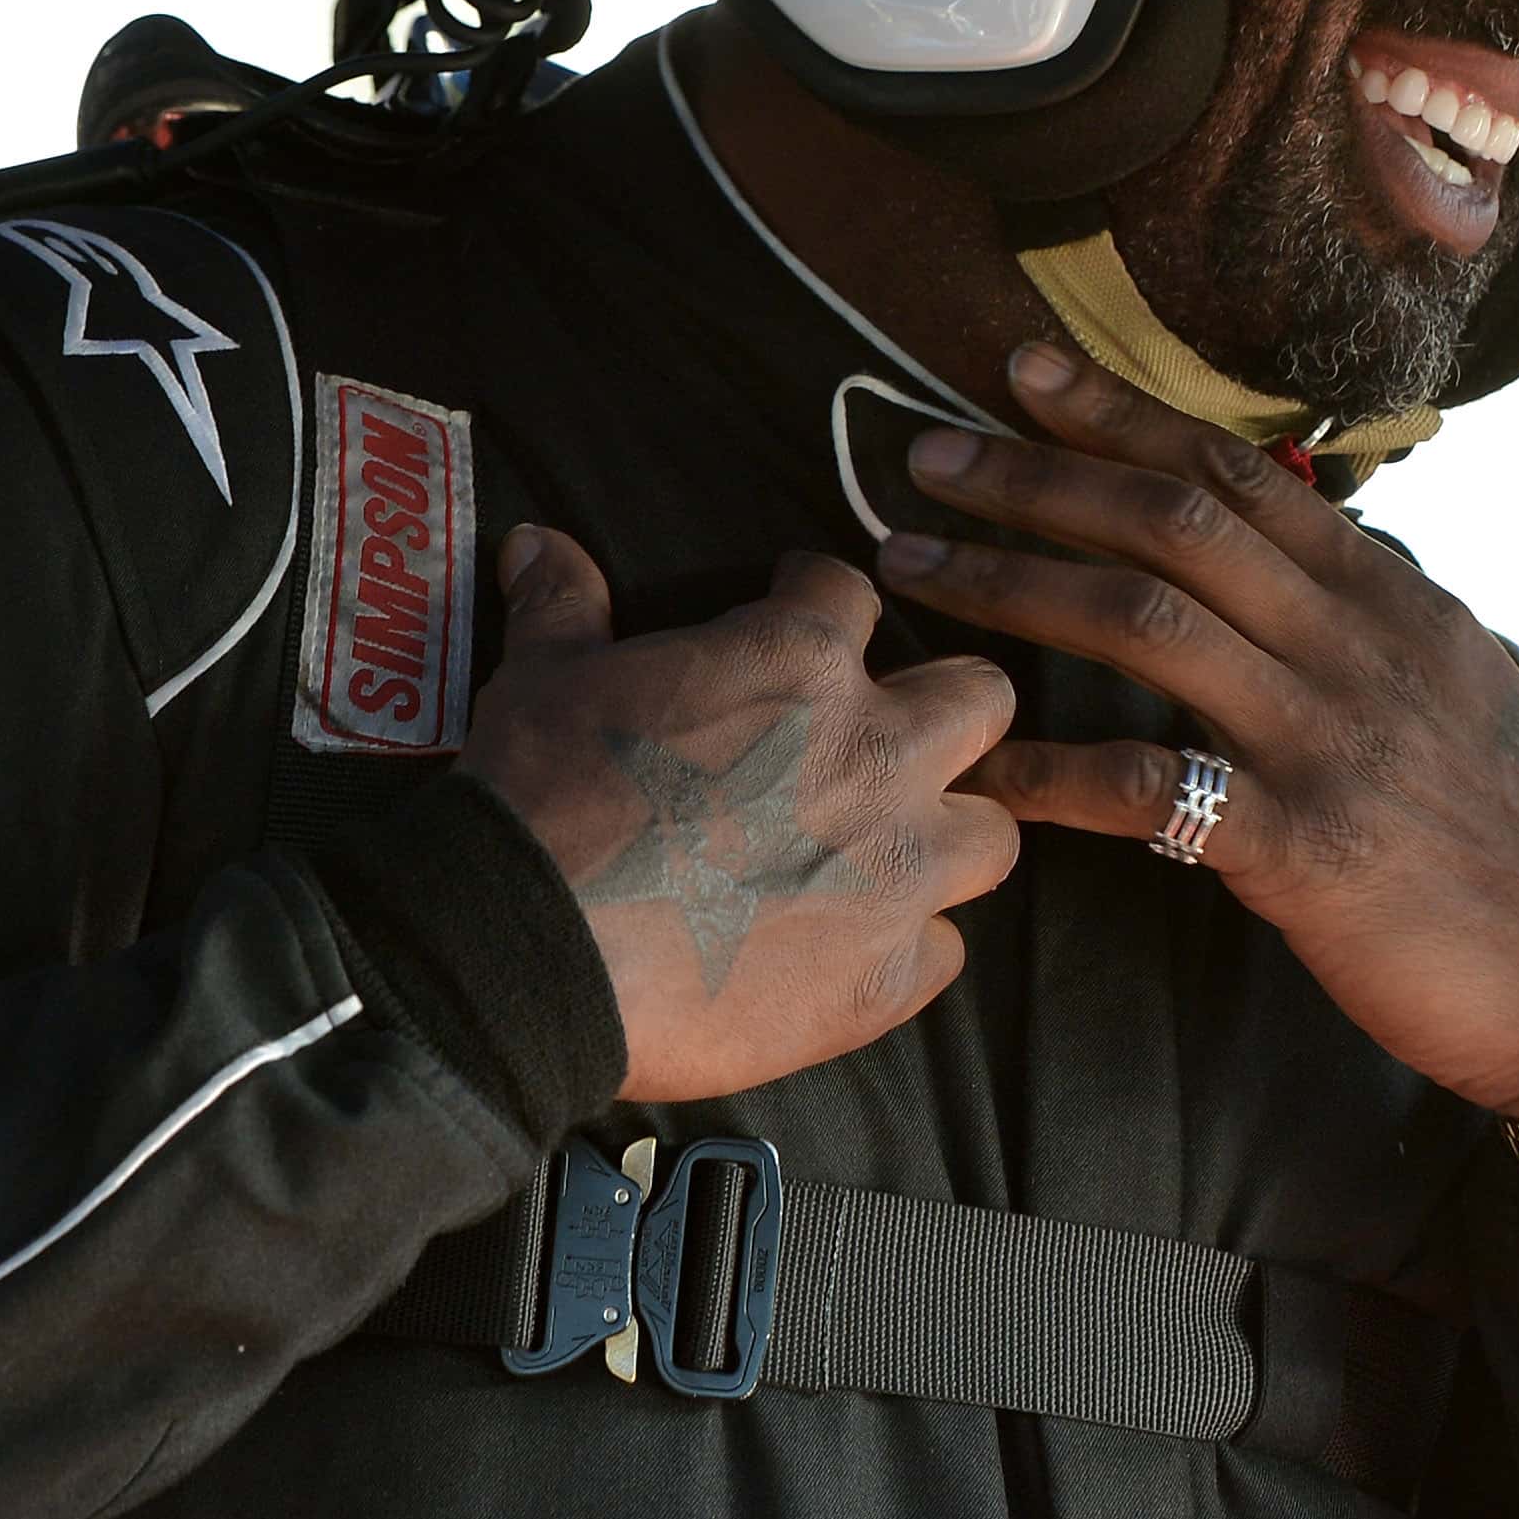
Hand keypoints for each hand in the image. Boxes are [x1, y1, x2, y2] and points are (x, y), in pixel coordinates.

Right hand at [462, 528, 1020, 1104]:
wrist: (528, 948)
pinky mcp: (887, 976)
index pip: (851, 594)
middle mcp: (881, 756)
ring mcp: (898, 872)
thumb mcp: (540, 677)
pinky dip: (903, 952)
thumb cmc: (539, 796)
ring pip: (991, 836)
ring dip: (946, 839)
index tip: (797, 610)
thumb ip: (562, 604)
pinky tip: (851, 955)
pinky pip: (941, 955)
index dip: (818, 599)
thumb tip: (535, 542)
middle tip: (887, 736)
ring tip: (891, 854)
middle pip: (982, 702)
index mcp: (804, 664)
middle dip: (946, 709)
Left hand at [876, 343, 1518, 1126]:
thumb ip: (1370, 626)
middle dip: (1037, 476)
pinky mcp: (1307, 850)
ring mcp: (1332, 741)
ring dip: (1013, 585)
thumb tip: (1297, 567)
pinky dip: (1050, 773)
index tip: (1024, 372)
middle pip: (1173, 523)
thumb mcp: (1463, 694)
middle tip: (922, 453)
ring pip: (1146, 621)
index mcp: (1392, 601)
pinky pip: (1149, 791)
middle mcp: (1358, 646)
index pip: (1240, 474)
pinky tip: (978, 770)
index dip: (1122, 415)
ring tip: (912, 570)